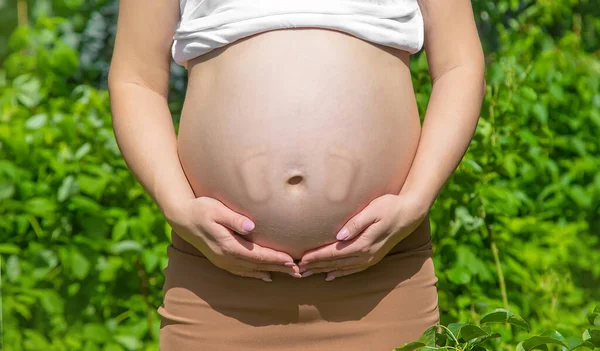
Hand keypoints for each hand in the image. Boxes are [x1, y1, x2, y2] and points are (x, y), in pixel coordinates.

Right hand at [166, 196, 301, 281]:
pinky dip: (256, 274)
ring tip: (289, 273)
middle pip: (258, 266)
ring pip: (251, 270)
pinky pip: (242, 271)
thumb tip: (251, 226)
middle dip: (279, 268)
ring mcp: (223, 261)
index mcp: (227, 246)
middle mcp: (226, 257)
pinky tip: (266, 276)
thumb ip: (234, 218)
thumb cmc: (200, 208)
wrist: (181, 217)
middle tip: (299, 271)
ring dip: (271, 271)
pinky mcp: (221, 260)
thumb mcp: (216, 209)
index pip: (257, 255)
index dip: (276, 259)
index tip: (292, 260)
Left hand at [298, 193, 428, 280]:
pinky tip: (330, 276)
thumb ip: (356, 223)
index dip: (316, 256)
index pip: (334, 252)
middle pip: (335, 263)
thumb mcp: (373, 210)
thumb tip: (339, 236)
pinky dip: (339, 274)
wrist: (409, 214)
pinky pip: (352, 270)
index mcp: (363, 243)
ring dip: (324, 271)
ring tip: (307, 273)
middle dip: (315, 266)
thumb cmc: (389, 206)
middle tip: (297, 269)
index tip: (301, 259)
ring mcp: (370, 258)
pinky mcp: (373, 258)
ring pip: (341, 268)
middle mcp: (365, 255)